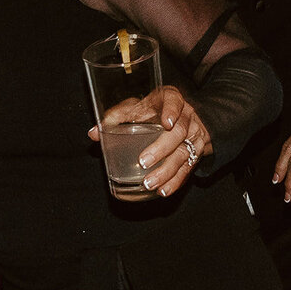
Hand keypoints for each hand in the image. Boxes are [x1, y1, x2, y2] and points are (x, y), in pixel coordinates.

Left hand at [88, 86, 211, 197]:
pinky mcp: (197, 152)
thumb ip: (116, 117)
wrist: (181, 116)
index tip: (167, 123)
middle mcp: (186, 116)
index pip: (174, 101)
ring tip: (150, 183)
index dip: (172, 111)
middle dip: (161, 148)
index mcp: (170, 99)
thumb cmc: (152, 109)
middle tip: (144, 161)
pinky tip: (163, 190)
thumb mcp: (136, 106)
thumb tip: (93, 133)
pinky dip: (175, 181)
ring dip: (166, 171)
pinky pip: (187, 168)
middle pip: (178, 132)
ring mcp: (194, 135)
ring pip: (184, 154)